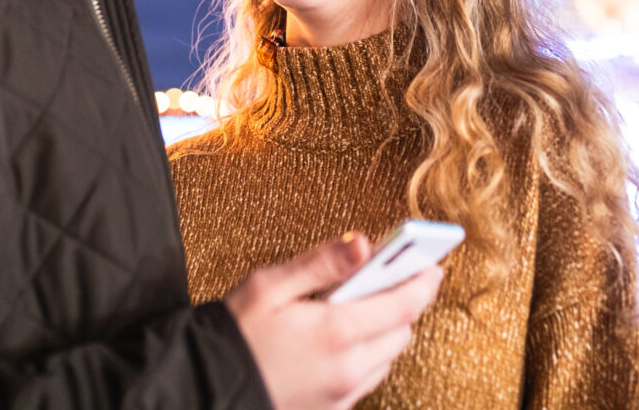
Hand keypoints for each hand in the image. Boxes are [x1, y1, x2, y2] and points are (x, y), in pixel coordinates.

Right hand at [225, 233, 442, 409]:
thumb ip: (321, 262)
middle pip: (402, 332)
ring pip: (388, 357)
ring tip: (361, 305)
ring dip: (386, 330)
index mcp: (335, 332)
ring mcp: (341, 393)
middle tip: (389, 277)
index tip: (434, 264)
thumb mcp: (270, 285)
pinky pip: (368, 378)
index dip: (424, 282)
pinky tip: (343, 337)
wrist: (203, 386)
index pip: (403, 305)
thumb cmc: (233, 334)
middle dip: (402, 303)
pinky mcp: (332, 409)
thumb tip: (363, 244)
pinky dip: (368, 355)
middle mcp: (347, 368)